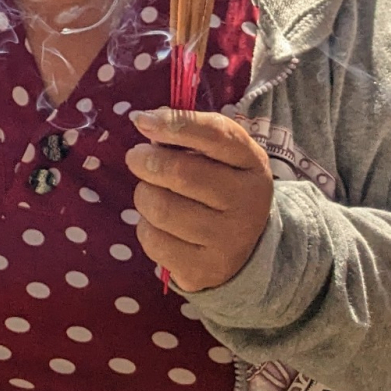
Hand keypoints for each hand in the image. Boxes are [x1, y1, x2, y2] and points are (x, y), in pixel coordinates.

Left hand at [124, 107, 274, 292]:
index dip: (174, 124)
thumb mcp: (220, 157)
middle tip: (138, 158)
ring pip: (159, 207)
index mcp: (252, 165)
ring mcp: (229, 240)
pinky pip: (153, 240)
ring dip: (144, 195)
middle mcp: (247, 203)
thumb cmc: (221, 189)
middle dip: (145, 160)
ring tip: (153, 194)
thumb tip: (144, 120)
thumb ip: (188, 134)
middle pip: (179, 172)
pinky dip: (146, 229)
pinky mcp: (205, 270)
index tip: (141, 120)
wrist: (246, 252)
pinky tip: (162, 227)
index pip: (215, 134)